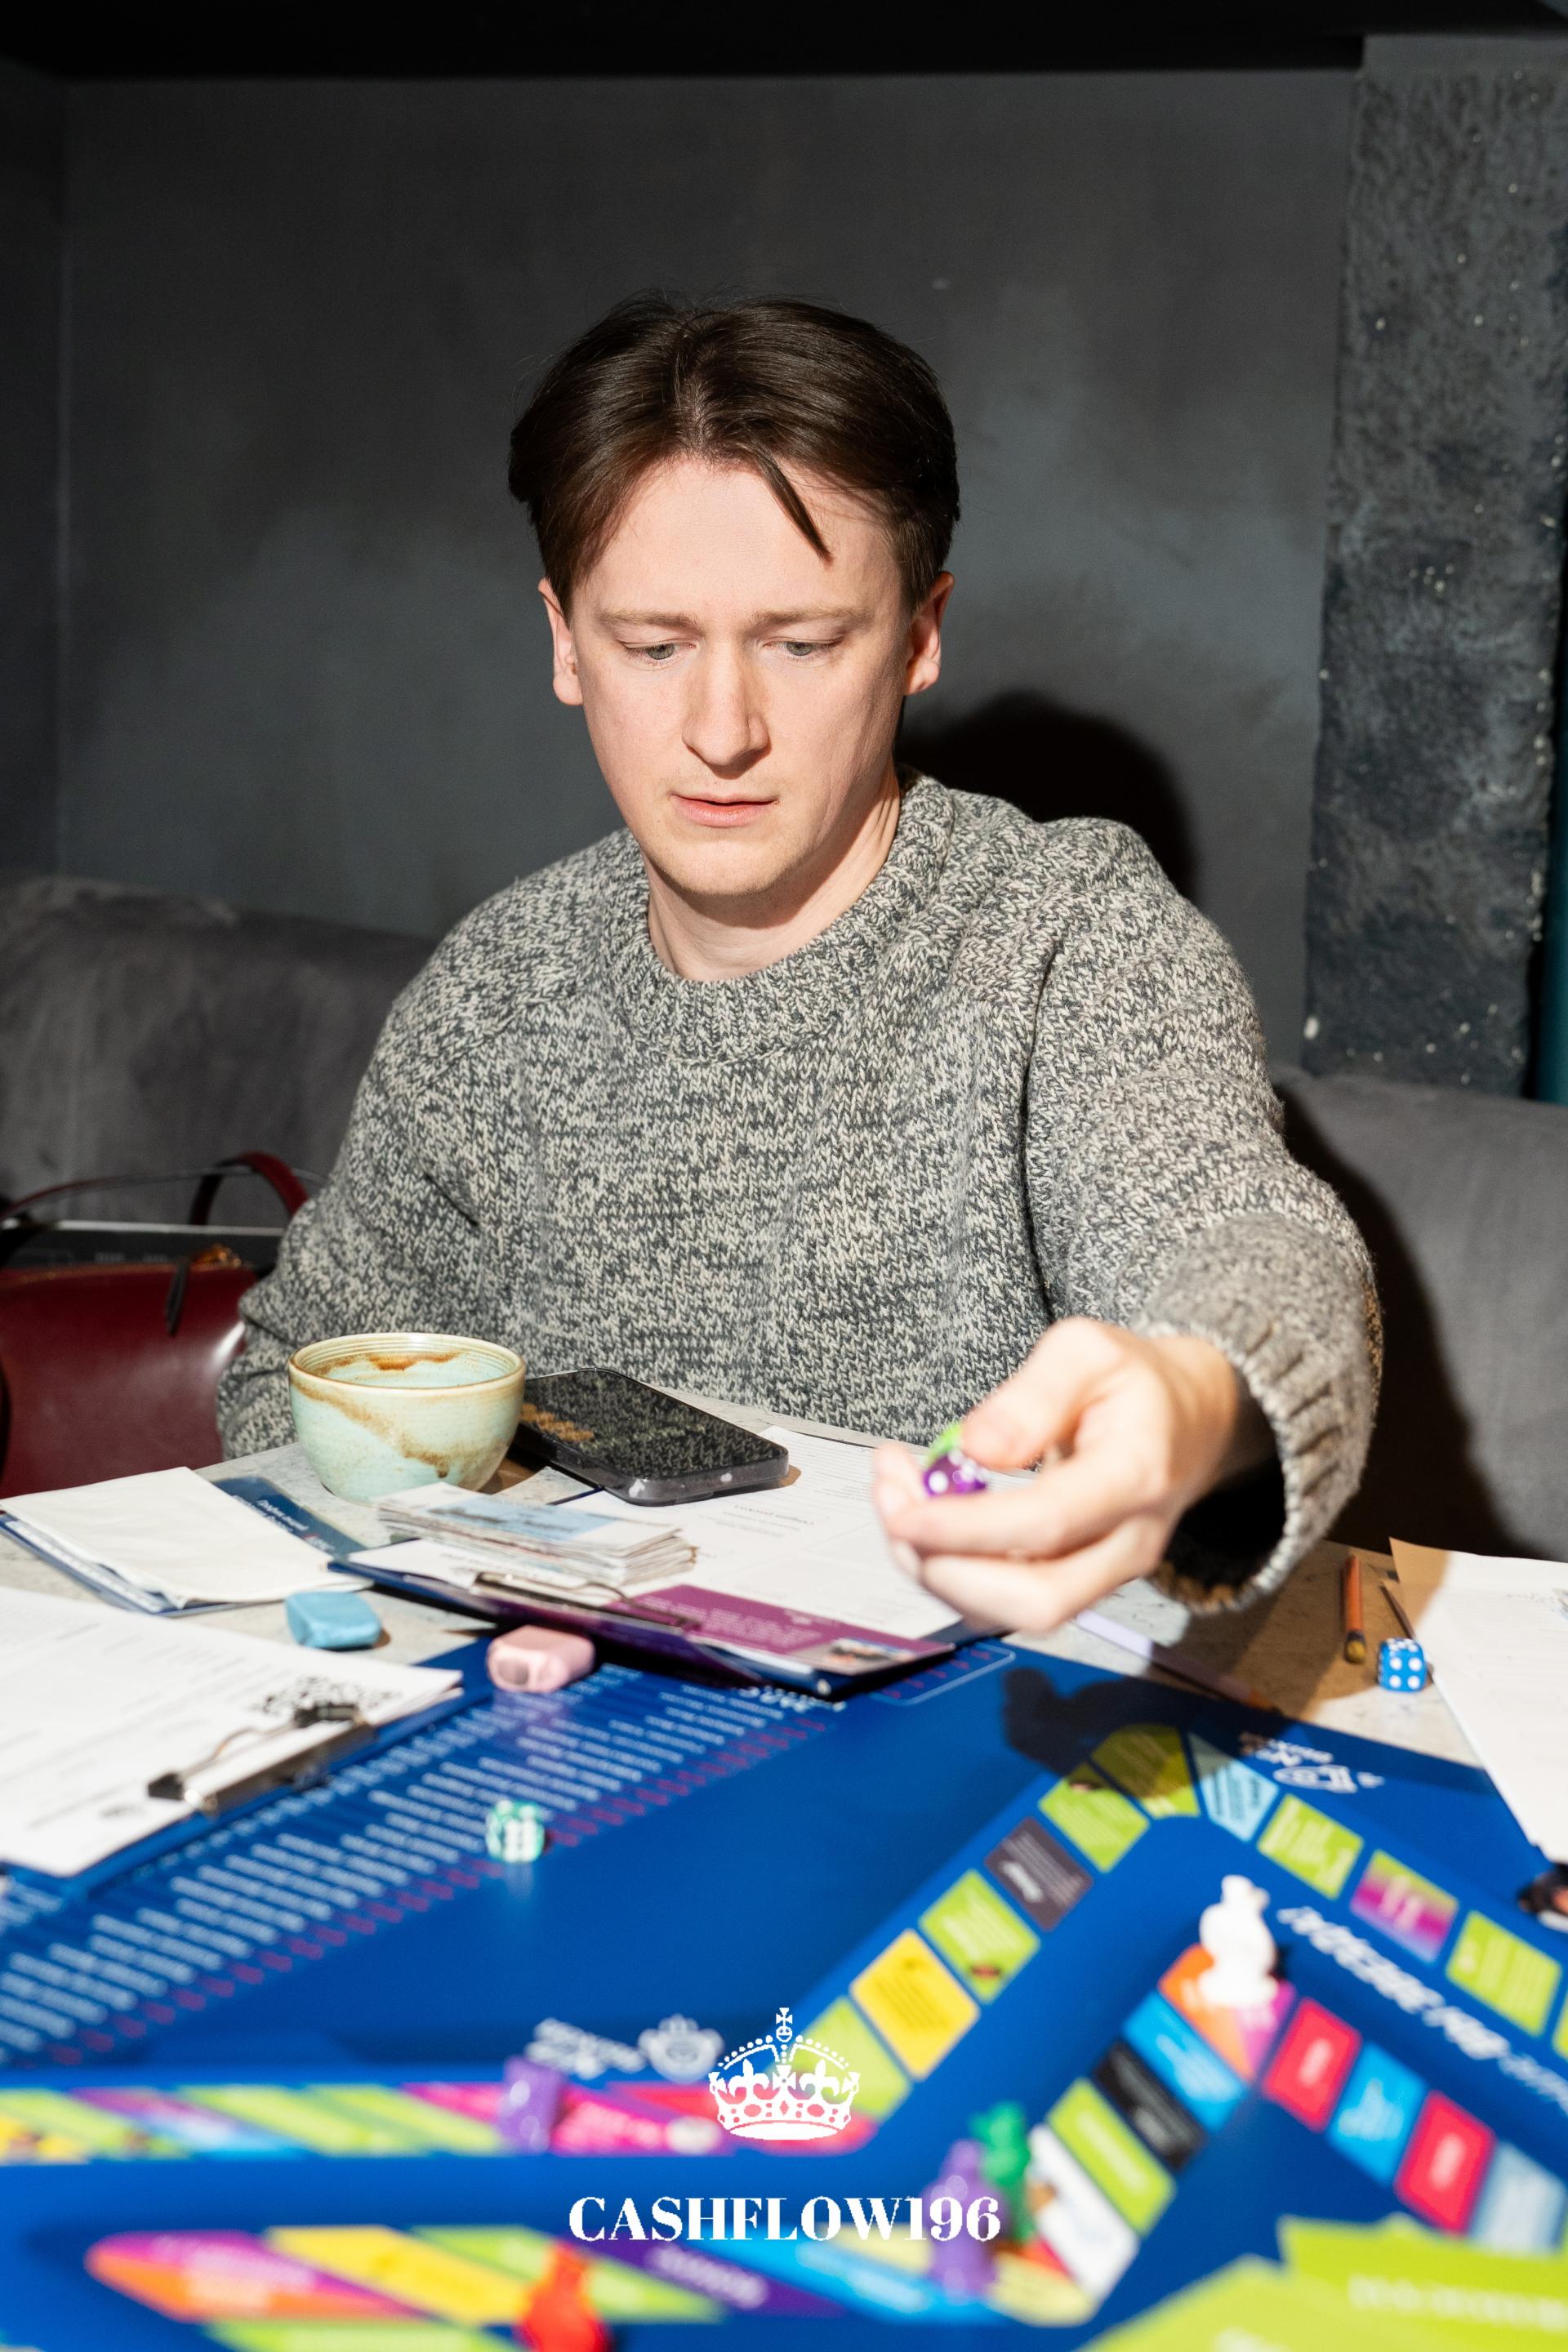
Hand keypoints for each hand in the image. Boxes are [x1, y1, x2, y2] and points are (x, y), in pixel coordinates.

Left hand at [872, 1319, 1270, 1632]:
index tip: (902, 1507)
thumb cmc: (1134, 1383)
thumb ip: (1034, 1393)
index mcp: (1135, 1475)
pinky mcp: (1075, 1580)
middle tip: (891, 1506)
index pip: (1047, 1523)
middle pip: (1036, 1601)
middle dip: (946, 1568)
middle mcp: (1127, 1542)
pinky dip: (950, 1568)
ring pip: (1014, 1613)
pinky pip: (1005, 1599)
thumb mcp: (1088, 1351)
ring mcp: (1104, 1572)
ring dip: (937, 1571)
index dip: (965, 1527)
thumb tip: (976, 1446)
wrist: (1189, 1422)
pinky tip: (921, 1515)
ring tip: (896, 1499)